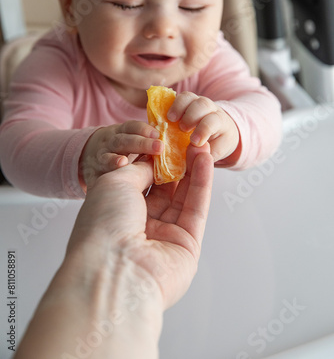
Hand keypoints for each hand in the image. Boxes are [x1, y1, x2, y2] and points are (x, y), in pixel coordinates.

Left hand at [69, 143, 213, 309]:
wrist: (113, 271)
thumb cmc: (104, 223)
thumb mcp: (115, 182)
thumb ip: (139, 169)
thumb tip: (154, 162)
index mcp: (117, 212)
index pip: (140, 182)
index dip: (154, 161)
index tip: (167, 141)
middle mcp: (139, 226)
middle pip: (164, 190)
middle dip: (176, 165)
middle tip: (188, 142)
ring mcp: (164, 237)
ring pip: (182, 198)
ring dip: (192, 170)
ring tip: (201, 145)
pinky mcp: (187, 246)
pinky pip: (195, 209)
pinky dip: (201, 184)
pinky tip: (205, 160)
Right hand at [79, 121, 163, 188]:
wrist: (89, 155)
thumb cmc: (121, 148)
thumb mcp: (131, 139)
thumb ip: (149, 140)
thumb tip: (176, 142)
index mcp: (122, 132)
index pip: (132, 127)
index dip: (144, 130)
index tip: (158, 133)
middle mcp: (110, 143)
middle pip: (124, 141)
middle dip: (141, 144)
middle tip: (158, 147)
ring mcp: (99, 158)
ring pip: (107, 157)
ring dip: (115, 160)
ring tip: (124, 163)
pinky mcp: (92, 174)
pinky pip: (95, 176)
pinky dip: (99, 179)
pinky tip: (104, 181)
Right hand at [167, 91, 239, 163]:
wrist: (220, 132)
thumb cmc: (217, 144)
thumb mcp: (215, 153)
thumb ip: (205, 153)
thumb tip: (191, 149)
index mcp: (221, 122)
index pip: (214, 120)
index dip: (203, 129)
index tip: (194, 142)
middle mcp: (211, 109)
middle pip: (203, 104)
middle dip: (191, 116)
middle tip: (182, 129)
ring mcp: (199, 102)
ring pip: (190, 97)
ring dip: (179, 107)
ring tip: (171, 120)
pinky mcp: (188, 101)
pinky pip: (180, 97)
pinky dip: (172, 104)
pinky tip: (167, 116)